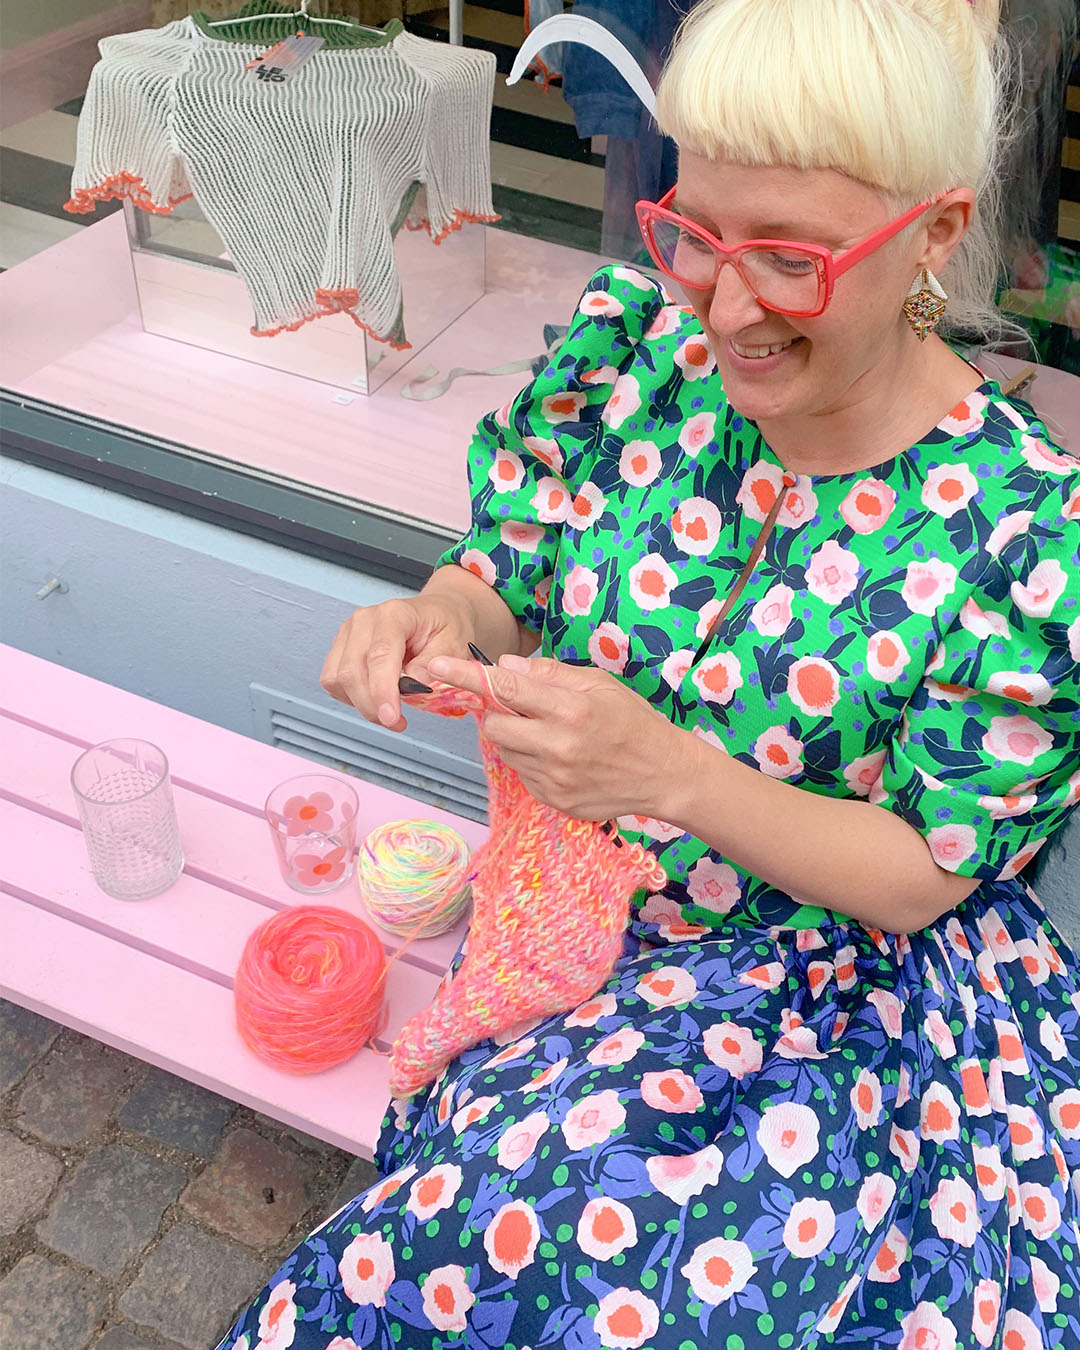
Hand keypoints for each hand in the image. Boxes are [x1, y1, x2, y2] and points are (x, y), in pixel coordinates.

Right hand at [321, 596, 473, 731]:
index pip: (380, 655)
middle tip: (396, 723)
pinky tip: (373, 696)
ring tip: (388, 709)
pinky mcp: (341, 646)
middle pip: (353, 671)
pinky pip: (333, 680)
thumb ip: (436, 664)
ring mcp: (349, 632)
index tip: (391, 718)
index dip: (382, 690)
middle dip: (372, 706)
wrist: (436, 613)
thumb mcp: (455, 643)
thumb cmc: (445, 625)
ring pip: (337, 678)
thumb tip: (414, 685)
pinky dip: (350, 696)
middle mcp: (365, 620)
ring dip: (360, 703)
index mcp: (395, 614)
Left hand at [427, 653, 686, 821]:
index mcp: (571, 709)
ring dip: (516, 738)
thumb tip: (507, 665)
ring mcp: (555, 778)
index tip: (435, 665)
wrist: (663, 775)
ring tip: (551, 734)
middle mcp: (558, 746)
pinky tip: (562, 758)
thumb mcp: (600, 684)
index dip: (466, 676)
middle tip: (522, 708)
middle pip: (495, 724)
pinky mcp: (554, 800)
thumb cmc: (633, 721)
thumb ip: (551, 675)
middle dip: (498, 712)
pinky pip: (523, 774)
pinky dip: (532, 761)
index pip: (505, 688)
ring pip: (505, 750)